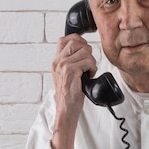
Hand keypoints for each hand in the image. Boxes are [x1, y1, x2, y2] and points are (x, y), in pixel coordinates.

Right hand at [50, 34, 96, 148]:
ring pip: (85, 51)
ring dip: (91, 61)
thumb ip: (71, 62)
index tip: (84, 49)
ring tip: (88, 72)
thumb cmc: (70, 94)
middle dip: (87, 51)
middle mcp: (57, 62)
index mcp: (56, 61)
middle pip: (76, 42)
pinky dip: (93, 68)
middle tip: (88, 64)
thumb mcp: (67, 75)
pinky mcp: (70, 71)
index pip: (64, 39)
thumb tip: (85, 50)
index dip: (78, 40)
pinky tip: (89, 76)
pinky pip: (88, 61)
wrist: (67, 109)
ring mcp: (63, 65)